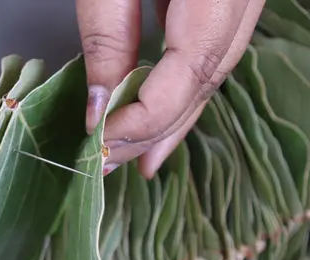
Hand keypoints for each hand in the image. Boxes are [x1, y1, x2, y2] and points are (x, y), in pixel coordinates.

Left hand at [76, 0, 264, 177]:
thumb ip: (107, 39)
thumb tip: (99, 109)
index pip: (193, 70)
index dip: (147, 115)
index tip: (102, 138)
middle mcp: (242, 0)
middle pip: (206, 80)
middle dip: (157, 129)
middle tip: (113, 161)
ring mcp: (237, 1)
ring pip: (213, 72)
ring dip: (172, 119)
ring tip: (138, 158)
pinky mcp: (221, 3)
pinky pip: (208, 55)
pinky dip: (180, 90)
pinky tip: (160, 117)